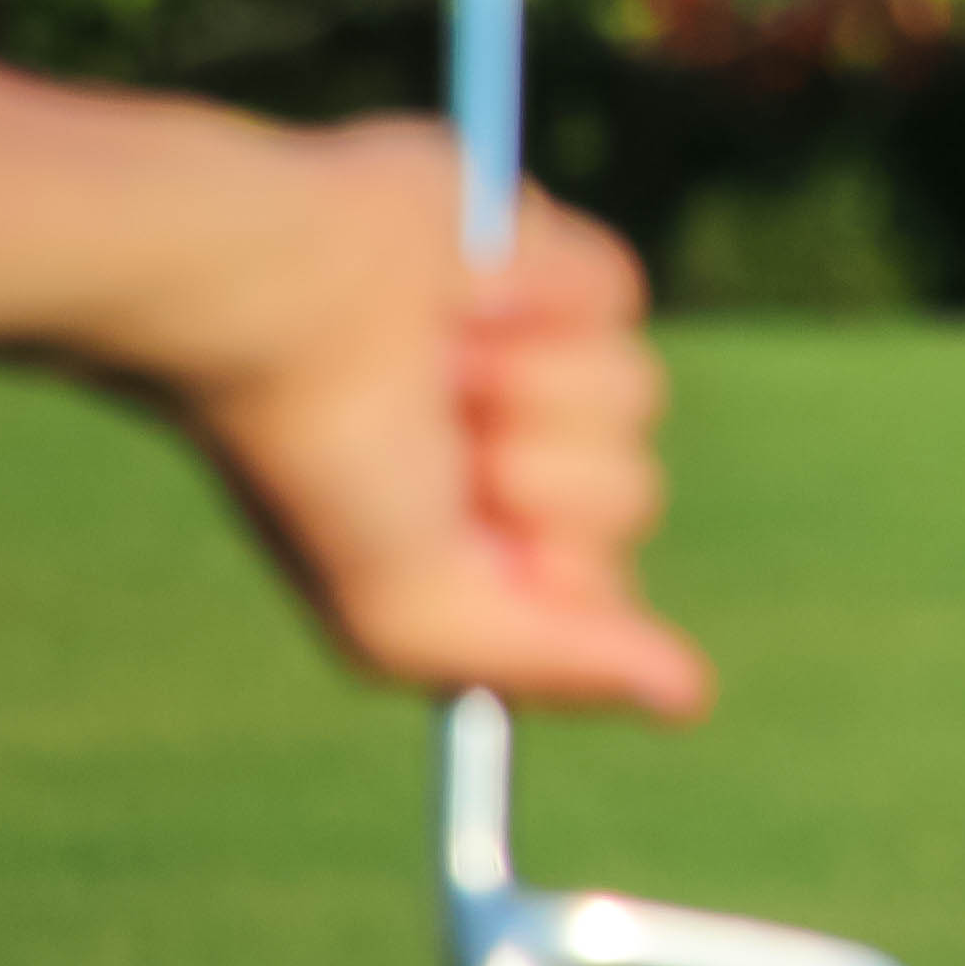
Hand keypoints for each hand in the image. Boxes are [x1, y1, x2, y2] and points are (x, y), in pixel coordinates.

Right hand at [136, 122, 713, 719]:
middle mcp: (518, 461)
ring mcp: (541, 361)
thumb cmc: (322, 466)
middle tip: (445, 447)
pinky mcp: (551, 266)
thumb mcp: (416, 615)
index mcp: (481, 549)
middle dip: (540, 477)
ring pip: (635, 391)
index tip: (482, 546)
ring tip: (441, 361)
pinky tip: (465, 289)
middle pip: (631, 494)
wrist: (279, 300)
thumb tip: (686, 698)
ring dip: (534, 384)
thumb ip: (553, 662)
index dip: (555, 571)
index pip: (600, 588)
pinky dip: (539, 294)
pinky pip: (615, 294)